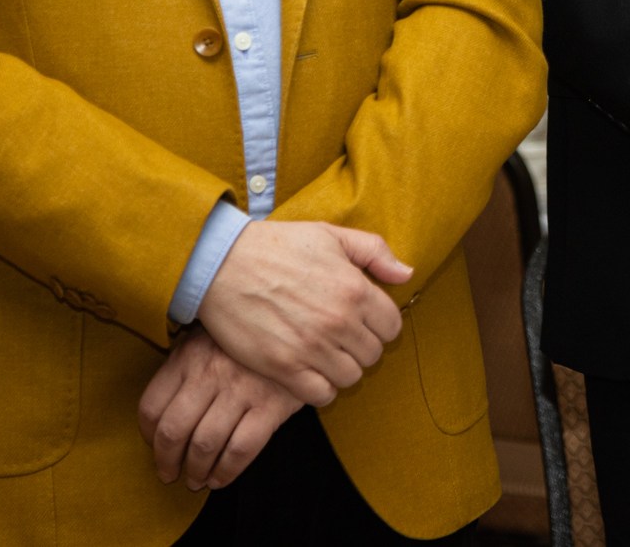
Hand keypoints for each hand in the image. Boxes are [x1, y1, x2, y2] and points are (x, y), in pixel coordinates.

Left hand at [139, 327, 303, 488]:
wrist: (301, 326)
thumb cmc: (247, 338)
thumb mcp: (208, 336)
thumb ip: (182, 365)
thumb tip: (158, 411)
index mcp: (188, 356)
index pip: (151, 406)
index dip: (147, 437)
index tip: (154, 446)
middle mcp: (210, 373)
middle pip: (173, 431)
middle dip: (167, 462)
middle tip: (170, 473)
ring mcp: (241, 390)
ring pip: (204, 445)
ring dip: (196, 471)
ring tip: (196, 479)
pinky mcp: (270, 406)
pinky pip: (240, 450)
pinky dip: (226, 471)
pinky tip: (221, 478)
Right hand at [196, 223, 411, 405]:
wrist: (222, 264)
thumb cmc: (277, 246)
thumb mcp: (331, 235)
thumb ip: (375, 252)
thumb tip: (407, 274)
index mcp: (355, 290)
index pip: (392, 326)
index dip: (380, 324)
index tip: (363, 321)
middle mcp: (339, 322)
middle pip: (373, 355)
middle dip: (361, 346)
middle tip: (340, 337)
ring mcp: (312, 348)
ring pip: (350, 377)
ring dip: (341, 368)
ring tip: (325, 353)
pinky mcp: (285, 368)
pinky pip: (322, 395)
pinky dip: (320, 387)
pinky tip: (309, 370)